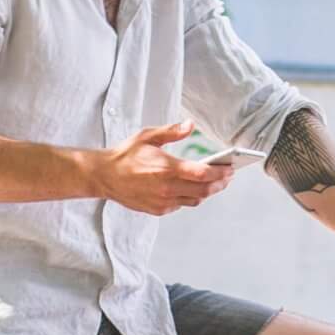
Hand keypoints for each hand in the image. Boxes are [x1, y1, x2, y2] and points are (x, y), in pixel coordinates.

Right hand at [93, 120, 232, 215]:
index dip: (220, 173)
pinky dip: (190, 197)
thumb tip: (190, 125)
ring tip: (214, 183)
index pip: (203, 174)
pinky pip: (181, 205)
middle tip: (227, 177)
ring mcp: (163, 201)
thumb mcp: (148, 136)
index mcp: (166, 168)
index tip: (230, 169)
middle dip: (220, 184)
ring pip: (195, 200)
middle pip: (204, 190)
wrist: (105, 176)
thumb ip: (172, 131)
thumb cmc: (125, 155)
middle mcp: (166, 187)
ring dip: (207, 192)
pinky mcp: (158, 210)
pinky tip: (192, 188)